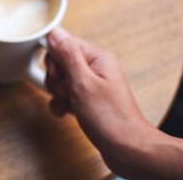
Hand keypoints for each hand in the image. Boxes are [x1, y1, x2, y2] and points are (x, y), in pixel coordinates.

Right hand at [44, 27, 158, 172]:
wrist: (128, 150)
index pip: (64, 43)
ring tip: (71, 104)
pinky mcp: (88, 99)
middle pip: (59, 62)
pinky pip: (65, 95)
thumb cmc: (112, 119)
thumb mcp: (83, 83)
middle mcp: (95, 68)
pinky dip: (62, 104)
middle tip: (67, 92)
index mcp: (97, 58)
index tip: (58, 74)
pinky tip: (68, 113)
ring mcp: (91, 84)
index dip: (54, 59)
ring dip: (58, 94)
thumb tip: (54, 32)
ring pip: (60, 80)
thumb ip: (67, 55)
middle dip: (56, 79)